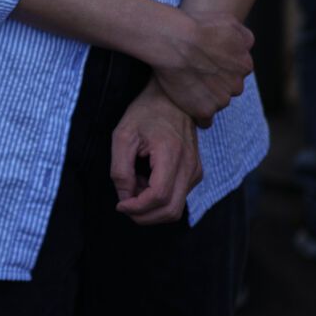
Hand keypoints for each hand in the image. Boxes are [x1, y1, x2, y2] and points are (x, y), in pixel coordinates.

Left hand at [112, 78, 204, 224]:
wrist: (171, 99)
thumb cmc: (145, 113)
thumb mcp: (123, 136)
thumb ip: (120, 169)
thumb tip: (125, 198)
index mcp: (172, 154)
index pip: (159, 196)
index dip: (138, 208)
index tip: (120, 205)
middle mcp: (190, 166)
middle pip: (171, 210)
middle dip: (144, 216)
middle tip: (124, 204)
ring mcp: (195, 171)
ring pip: (175, 208)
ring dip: (151, 208)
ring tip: (134, 185)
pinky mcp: (195, 173)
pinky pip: (178, 197)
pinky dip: (159, 199)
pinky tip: (144, 181)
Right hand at [153, 10, 253, 126]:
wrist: (174, 40)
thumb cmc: (198, 27)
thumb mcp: (229, 21)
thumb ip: (243, 36)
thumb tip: (246, 45)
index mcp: (245, 64)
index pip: (237, 71)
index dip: (221, 66)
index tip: (207, 61)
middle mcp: (237, 85)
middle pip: (229, 88)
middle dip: (216, 83)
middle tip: (196, 72)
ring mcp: (221, 99)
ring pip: (217, 103)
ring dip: (206, 97)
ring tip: (187, 85)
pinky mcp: (204, 111)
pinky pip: (205, 120)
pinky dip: (197, 113)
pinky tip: (187, 103)